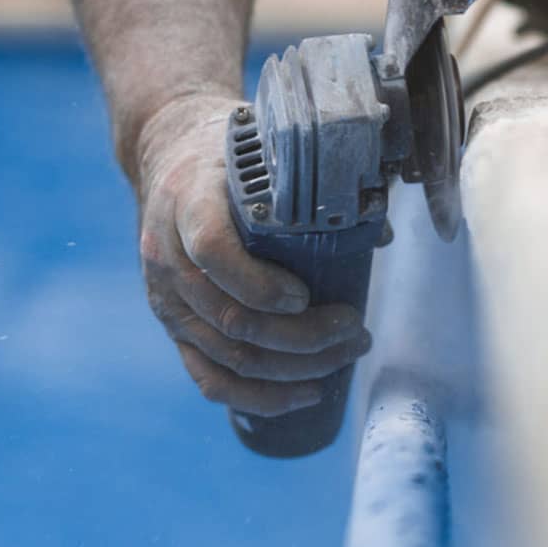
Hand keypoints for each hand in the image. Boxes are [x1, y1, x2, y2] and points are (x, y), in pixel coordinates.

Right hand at [134, 93, 371, 415]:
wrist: (169, 154)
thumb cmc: (228, 154)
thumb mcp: (260, 149)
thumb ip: (313, 183)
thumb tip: (380, 234)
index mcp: (187, 201)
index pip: (211, 251)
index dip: (260, 283)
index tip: (307, 293)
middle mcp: (168, 256)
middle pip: (231, 318)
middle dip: (302, 336)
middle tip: (355, 328)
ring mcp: (167, 299)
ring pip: (228, 355)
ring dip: (294, 368)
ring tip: (345, 356)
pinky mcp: (174, 326)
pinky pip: (210, 378)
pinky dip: (259, 397)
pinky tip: (305, 393)